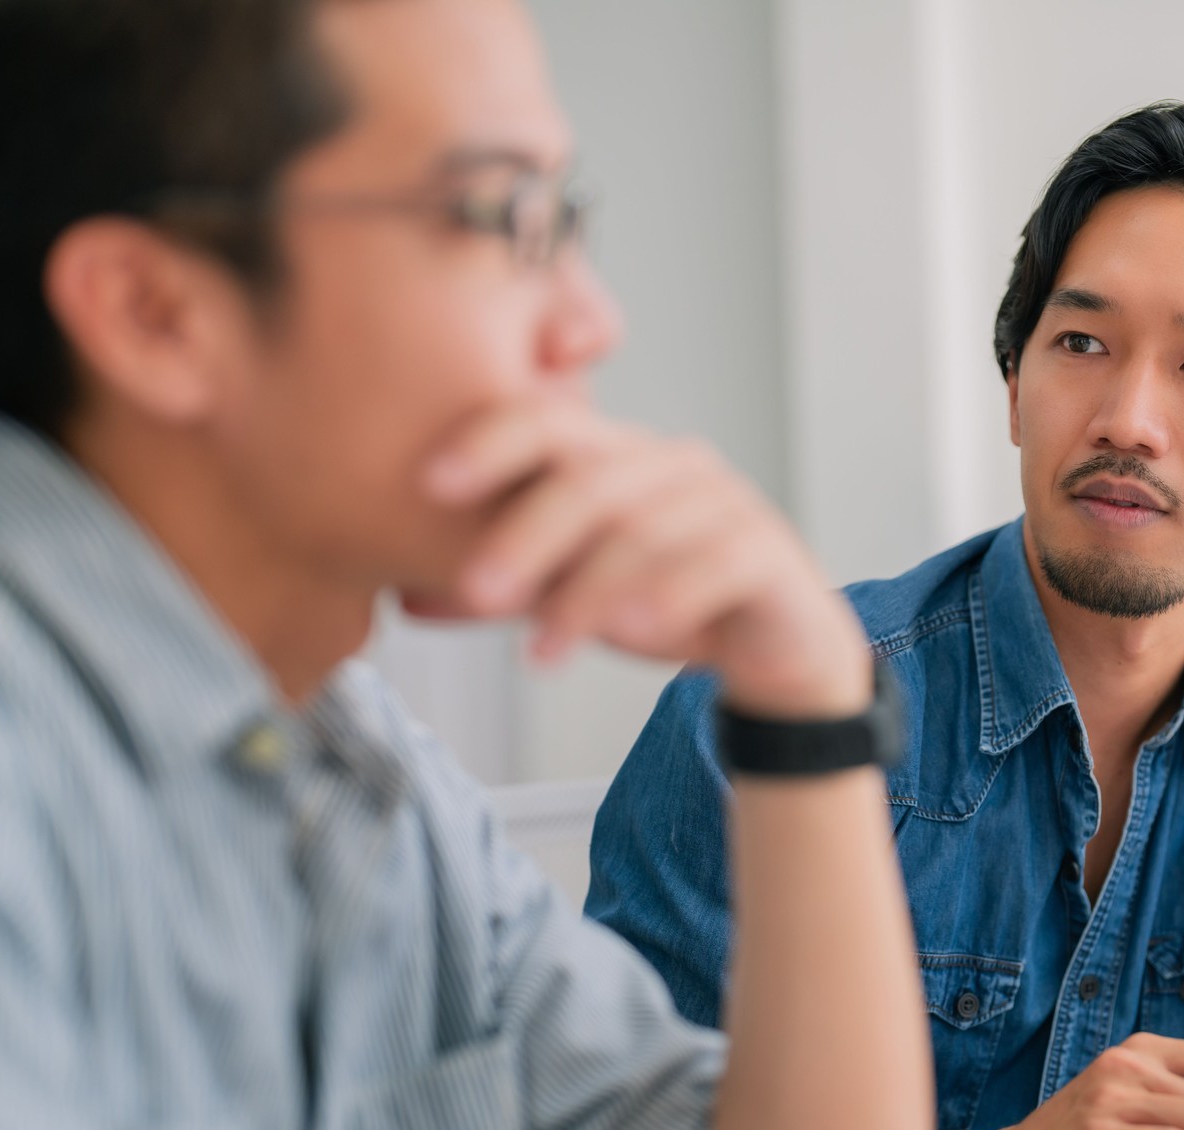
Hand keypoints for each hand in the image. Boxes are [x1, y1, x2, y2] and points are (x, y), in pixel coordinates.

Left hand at [404, 404, 870, 717]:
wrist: (777, 646)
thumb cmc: (668, 602)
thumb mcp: (573, 594)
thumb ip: (503, 592)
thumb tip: (406, 599)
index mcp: (617, 457)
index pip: (546, 424)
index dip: (488, 443)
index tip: (430, 483)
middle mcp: (671, 466)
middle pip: (589, 479)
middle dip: (525, 536)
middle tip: (477, 590)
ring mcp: (725, 503)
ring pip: (644, 532)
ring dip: (585, 594)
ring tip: (541, 652)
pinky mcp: (768, 552)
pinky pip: (716, 563)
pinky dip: (669, 596)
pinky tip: (634, 634)